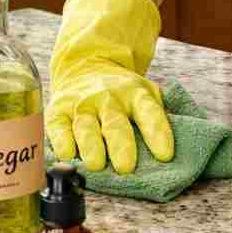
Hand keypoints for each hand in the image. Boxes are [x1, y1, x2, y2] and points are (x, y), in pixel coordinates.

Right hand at [45, 0, 174, 172]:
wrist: (87, 65)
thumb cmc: (122, 92)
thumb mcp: (145, 93)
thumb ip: (157, 117)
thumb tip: (173, 152)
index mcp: (135, 94)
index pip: (149, 112)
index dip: (158, 132)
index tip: (165, 155)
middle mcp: (108, 98)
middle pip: (115, 123)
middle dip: (121, 145)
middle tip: (126, 167)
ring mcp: (81, 104)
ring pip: (86, 127)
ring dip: (91, 146)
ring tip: (96, 164)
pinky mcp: (58, 112)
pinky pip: (58, 128)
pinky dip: (62, 141)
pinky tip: (68, 154)